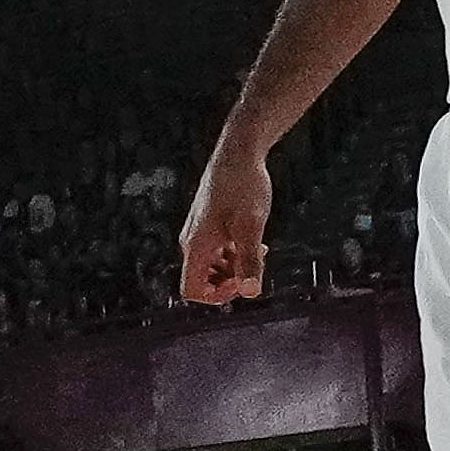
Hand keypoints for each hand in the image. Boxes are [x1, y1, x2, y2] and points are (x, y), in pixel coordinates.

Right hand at [176, 143, 271, 308]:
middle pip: (203, 280)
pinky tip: (253, 241)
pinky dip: (234, 254)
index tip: (242, 283)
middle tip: (256, 264)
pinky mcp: (208, 224)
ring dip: (235, 268)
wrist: (238, 153)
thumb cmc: (242, 186)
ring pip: (212, 267)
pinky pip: (216, 251)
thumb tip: (250, 292)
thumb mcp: (251, 227)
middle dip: (231, 281)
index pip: (192, 290)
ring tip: (257, 250)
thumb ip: (249, 261)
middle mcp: (192, 241)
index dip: (217, 296)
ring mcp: (199, 232)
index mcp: (197, 245)